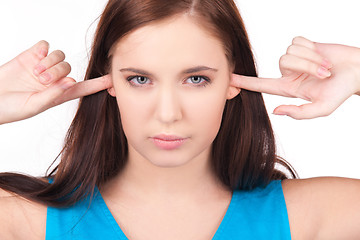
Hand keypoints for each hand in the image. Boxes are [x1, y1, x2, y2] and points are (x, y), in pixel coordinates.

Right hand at [0, 41, 111, 123]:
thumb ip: (52, 95)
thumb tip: (70, 83)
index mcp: (59, 94)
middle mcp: (54, 80)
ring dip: (50, 62)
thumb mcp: (34, 106)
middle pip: (68, 67)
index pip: (83, 87)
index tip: (112, 80)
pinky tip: (35, 57)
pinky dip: (43, 49)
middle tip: (43, 79)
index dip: (98, 84)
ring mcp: (42, 67)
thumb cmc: (11, 109)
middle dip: (58, 72)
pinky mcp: (30, 56)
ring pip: (59, 56)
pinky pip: (45, 46)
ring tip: (36, 73)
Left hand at [231, 36, 359, 119]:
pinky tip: (322, 55)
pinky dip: (313, 48)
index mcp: (289, 88)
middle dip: (307, 66)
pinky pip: (298, 41)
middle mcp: (289, 73)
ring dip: (312, 58)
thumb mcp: (321, 108)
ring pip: (291, 52)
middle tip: (325, 73)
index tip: (230, 80)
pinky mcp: (304, 45)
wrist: (357, 71)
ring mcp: (296, 58)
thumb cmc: (341, 91)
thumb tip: (276, 111)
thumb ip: (299, 113)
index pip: (262, 85)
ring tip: (326, 66)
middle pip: (283, 63)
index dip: (246, 83)